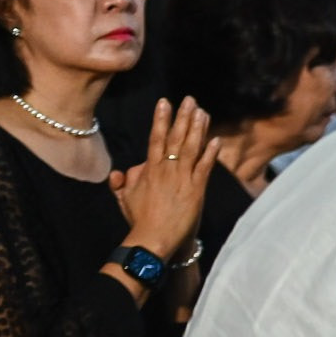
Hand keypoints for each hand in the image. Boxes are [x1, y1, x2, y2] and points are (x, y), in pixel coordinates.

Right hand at [112, 97, 216, 259]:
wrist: (152, 237)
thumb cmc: (139, 220)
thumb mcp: (124, 198)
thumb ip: (121, 182)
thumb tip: (118, 172)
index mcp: (149, 169)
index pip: (156, 138)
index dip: (161, 119)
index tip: (165, 102)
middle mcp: (166, 169)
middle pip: (175, 137)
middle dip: (182, 117)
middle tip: (190, 99)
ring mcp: (182, 178)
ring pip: (191, 148)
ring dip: (197, 128)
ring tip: (202, 111)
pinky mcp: (196, 190)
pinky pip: (205, 167)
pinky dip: (211, 153)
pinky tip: (217, 139)